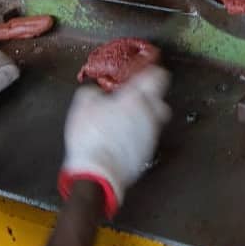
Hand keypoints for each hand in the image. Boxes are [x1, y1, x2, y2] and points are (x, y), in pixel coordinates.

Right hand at [58, 66, 170, 217]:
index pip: (157, 77)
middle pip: (161, 100)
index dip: (153, 72)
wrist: (98, 174)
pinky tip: (124, 138)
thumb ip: (91, 93)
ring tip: (126, 120)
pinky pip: (148, 137)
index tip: (148, 71)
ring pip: (155, 120)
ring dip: (144, 117)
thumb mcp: (83, 108)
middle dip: (152, 97)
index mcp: (136, 98)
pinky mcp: (148, 152)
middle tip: (137, 98)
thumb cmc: (92, 138)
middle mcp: (149, 114)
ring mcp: (151, 134)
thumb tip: (94, 91)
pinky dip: (139, 135)